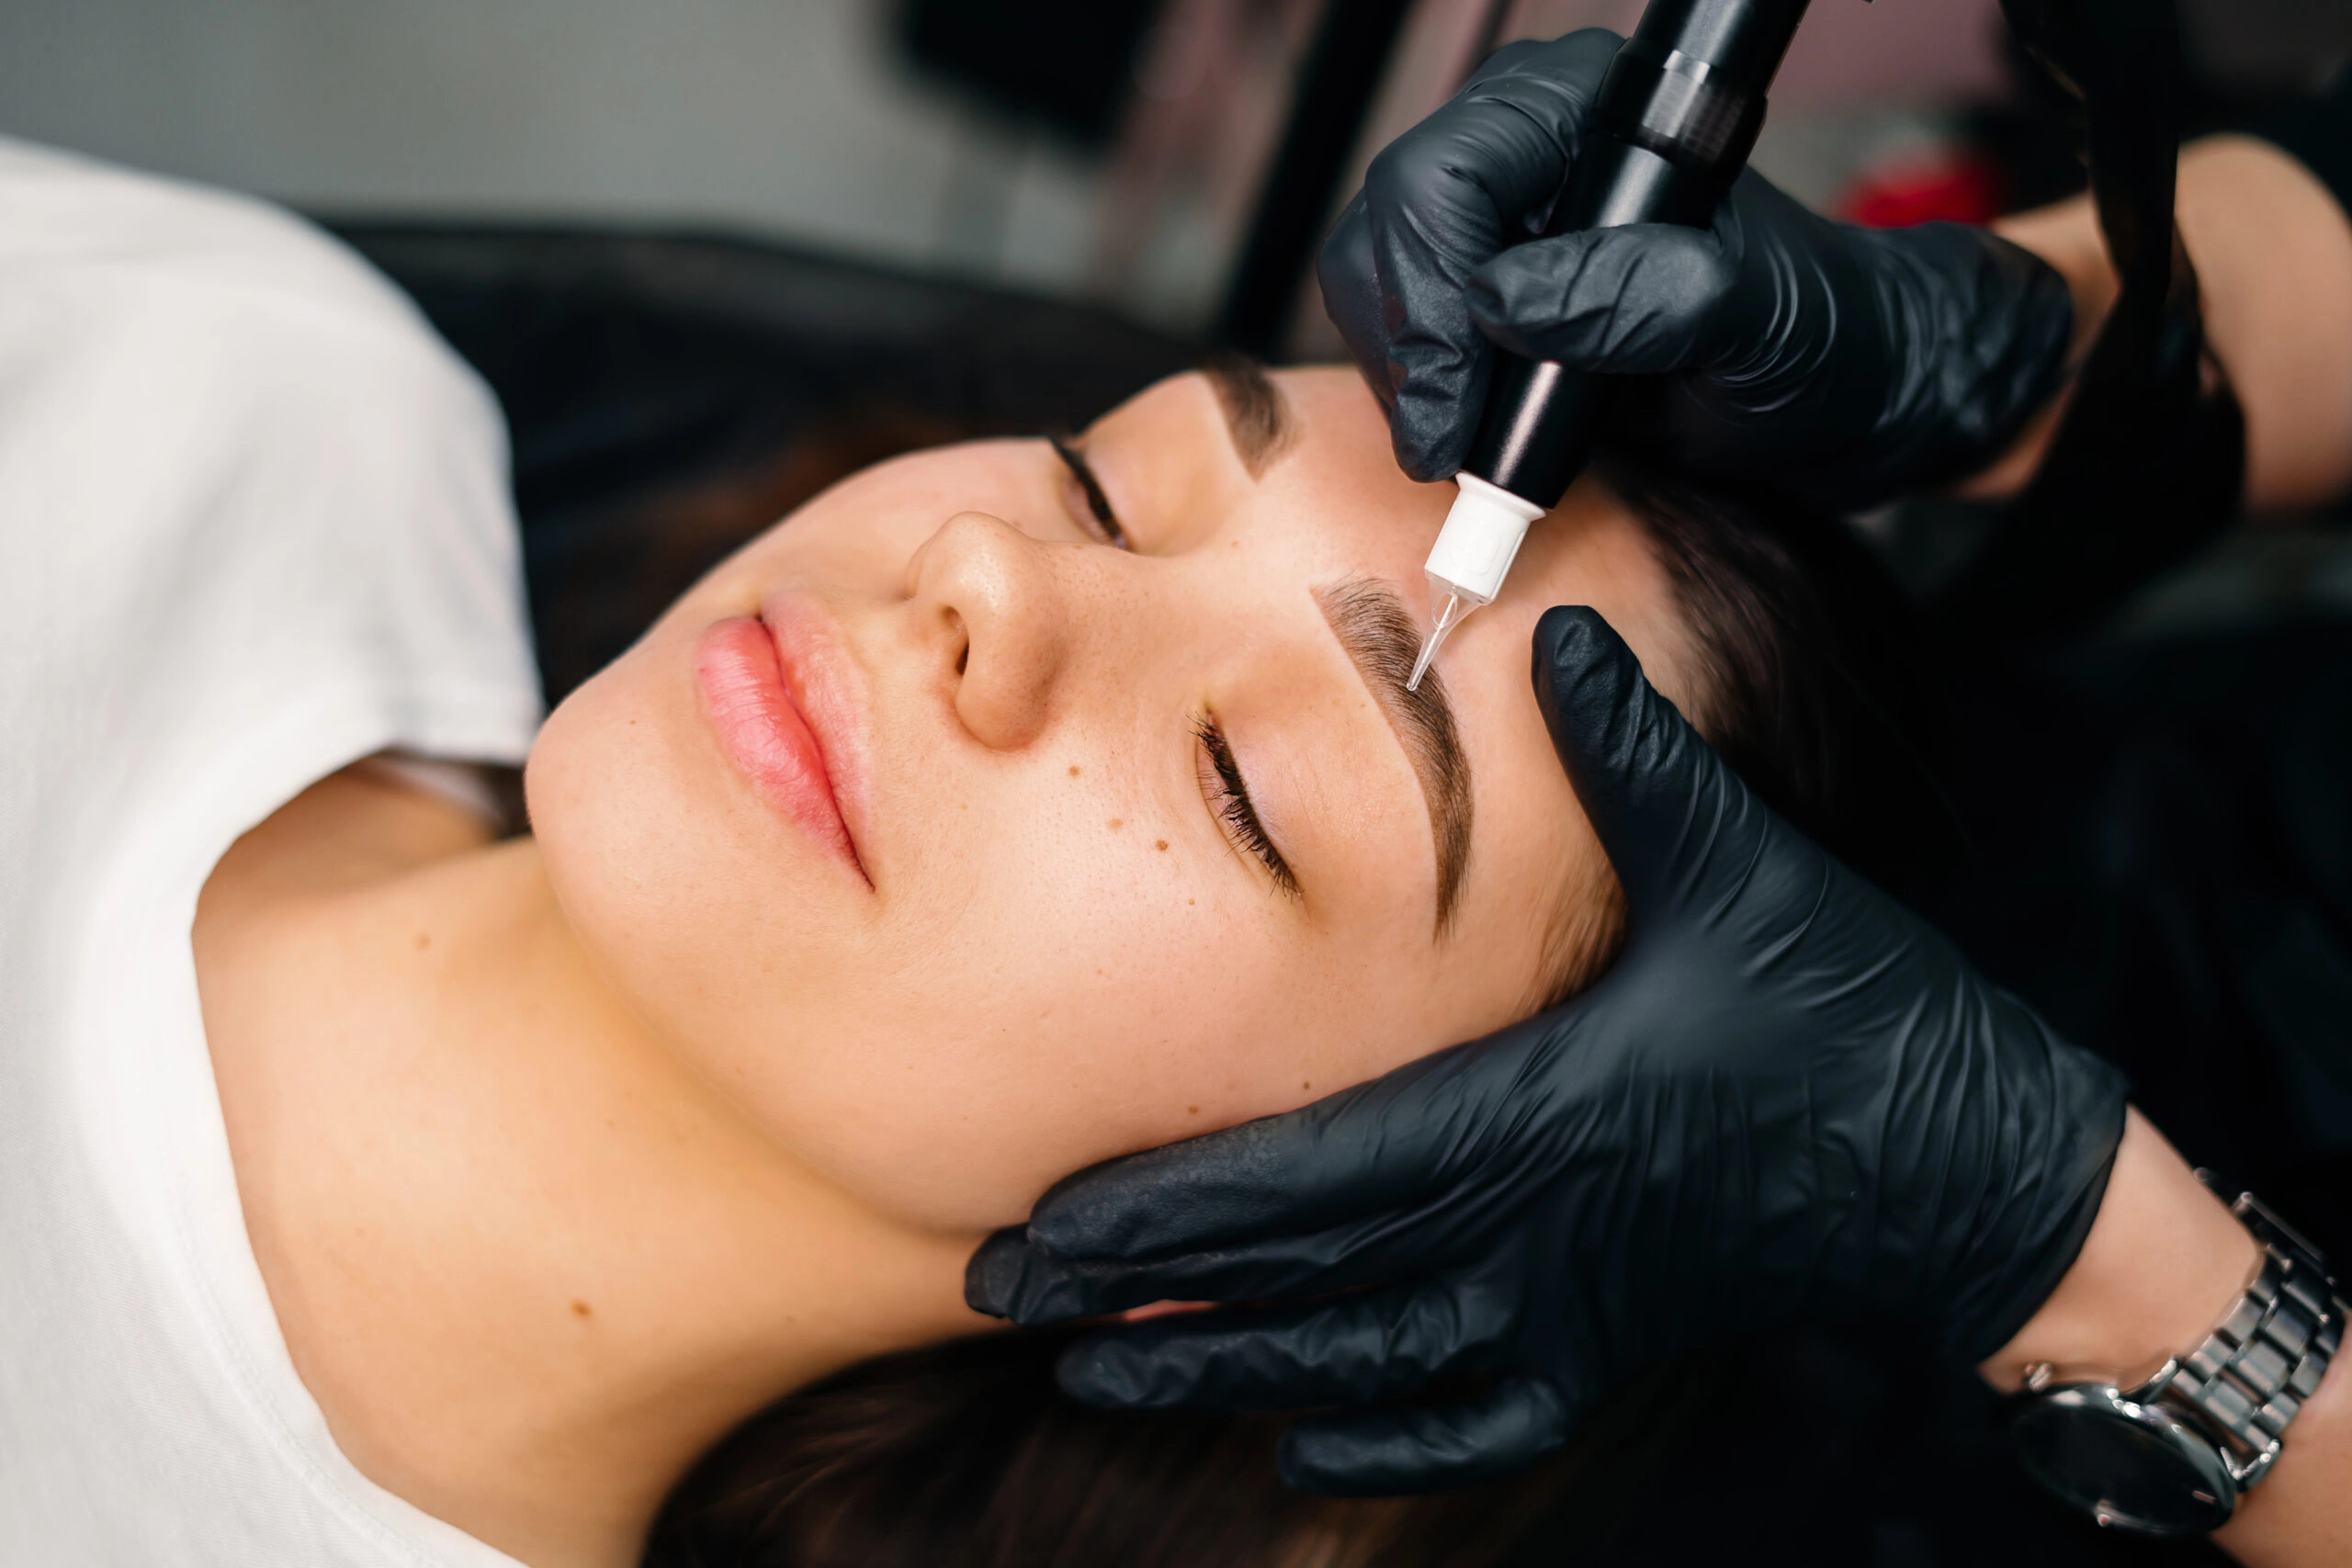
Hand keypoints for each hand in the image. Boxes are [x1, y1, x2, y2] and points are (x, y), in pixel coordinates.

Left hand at [968, 605, 2128, 1495]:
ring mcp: (1573, 1304)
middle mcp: (1534, 1227)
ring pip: (1364, 1362)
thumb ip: (1637, 755)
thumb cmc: (1858, 1013)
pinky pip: (1477, 1416)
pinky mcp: (1616, 1341)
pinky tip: (1303, 1440)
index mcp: (1539, 1110)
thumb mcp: (1747, 868)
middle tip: (1005, 1295)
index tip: (1044, 1218)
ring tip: (1098, 1373)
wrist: (1983, 1174)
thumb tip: (1562, 625)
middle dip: (1144, 1293)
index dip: (1170, 1206)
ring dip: (1224, 1370)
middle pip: (1304, 1279)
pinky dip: (1382, 1435)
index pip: (1314, 1174)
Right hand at [1317, 29, 2075, 511]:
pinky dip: (1415, 390)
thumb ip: (1650, 296)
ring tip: (1472, 446)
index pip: (1446, 176)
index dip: (1427, 302)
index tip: (1453, 418)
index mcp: (1594, 110)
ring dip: (1404, 375)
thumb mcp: (1755, 322)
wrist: (1824, 395)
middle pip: (1387, 223)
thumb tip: (1506, 302)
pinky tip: (1473, 432)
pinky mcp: (1472, 282)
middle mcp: (1528, 143)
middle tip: (1451, 450)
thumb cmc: (1811, 341)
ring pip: (1369, 274)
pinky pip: (1391, 325)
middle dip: (1407, 347)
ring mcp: (1492, 214)